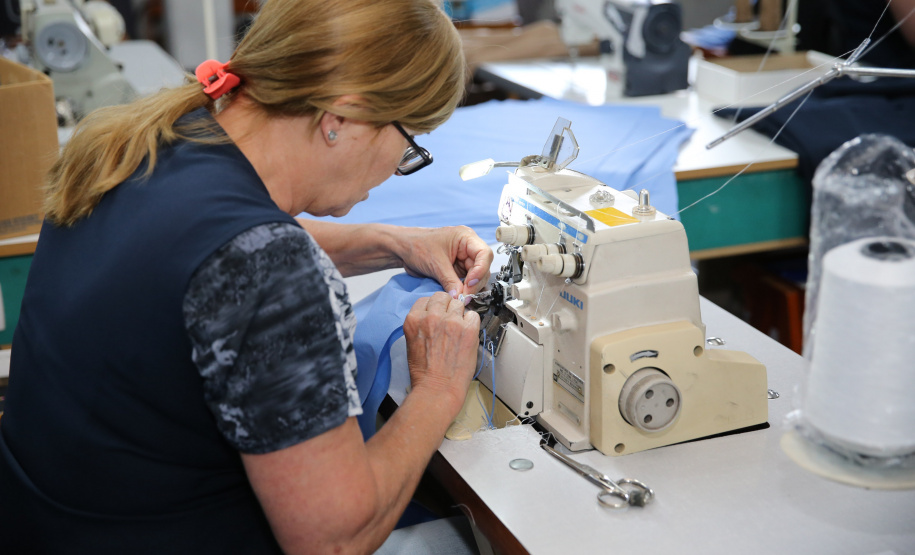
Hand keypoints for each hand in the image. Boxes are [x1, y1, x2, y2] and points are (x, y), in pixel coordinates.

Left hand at [399, 226, 493, 298]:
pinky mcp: (457, 270)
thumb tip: (460, 296)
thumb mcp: (436, 264)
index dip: (481, 270)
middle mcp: (468, 248)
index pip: (484, 254)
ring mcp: (463, 259)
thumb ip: (450, 281)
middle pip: (482, 267)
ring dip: (470, 288)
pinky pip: (466, 281)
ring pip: (476, 276)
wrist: (403, 249)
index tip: (470, 284)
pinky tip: (458, 295)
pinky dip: (463, 289)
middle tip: (464, 296)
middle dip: (474, 283)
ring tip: (460, 297)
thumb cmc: (417, 245)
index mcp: (466, 238)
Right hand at [403, 292, 479, 416]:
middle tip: (449, 321)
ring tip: (458, 331)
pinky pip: (473, 315)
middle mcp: (431, 316)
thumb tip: (435, 314)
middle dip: (446, 306)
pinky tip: (467, 335)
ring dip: (459, 315)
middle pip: (442, 296)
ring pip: (459, 303)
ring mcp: (451, 321)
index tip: (437, 315)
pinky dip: (472, 324)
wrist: (437, 388)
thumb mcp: (412, 342)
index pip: (426, 300)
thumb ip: (422, 324)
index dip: (433, 308)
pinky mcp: (468, 329)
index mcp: (414, 319)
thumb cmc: (424, 372)